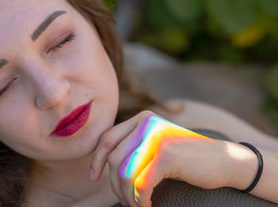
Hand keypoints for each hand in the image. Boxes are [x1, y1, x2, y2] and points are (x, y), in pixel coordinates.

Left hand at [90, 111, 238, 206]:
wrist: (224, 160)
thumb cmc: (186, 158)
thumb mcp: (156, 144)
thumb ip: (134, 146)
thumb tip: (102, 165)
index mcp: (141, 119)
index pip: (107, 138)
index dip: (96, 160)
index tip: (94, 177)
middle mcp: (147, 123)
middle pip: (114, 159)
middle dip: (115, 185)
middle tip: (125, 200)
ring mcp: (156, 138)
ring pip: (125, 173)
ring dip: (127, 195)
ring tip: (136, 204)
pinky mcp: (166, 155)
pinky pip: (141, 184)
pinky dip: (140, 199)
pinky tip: (147, 205)